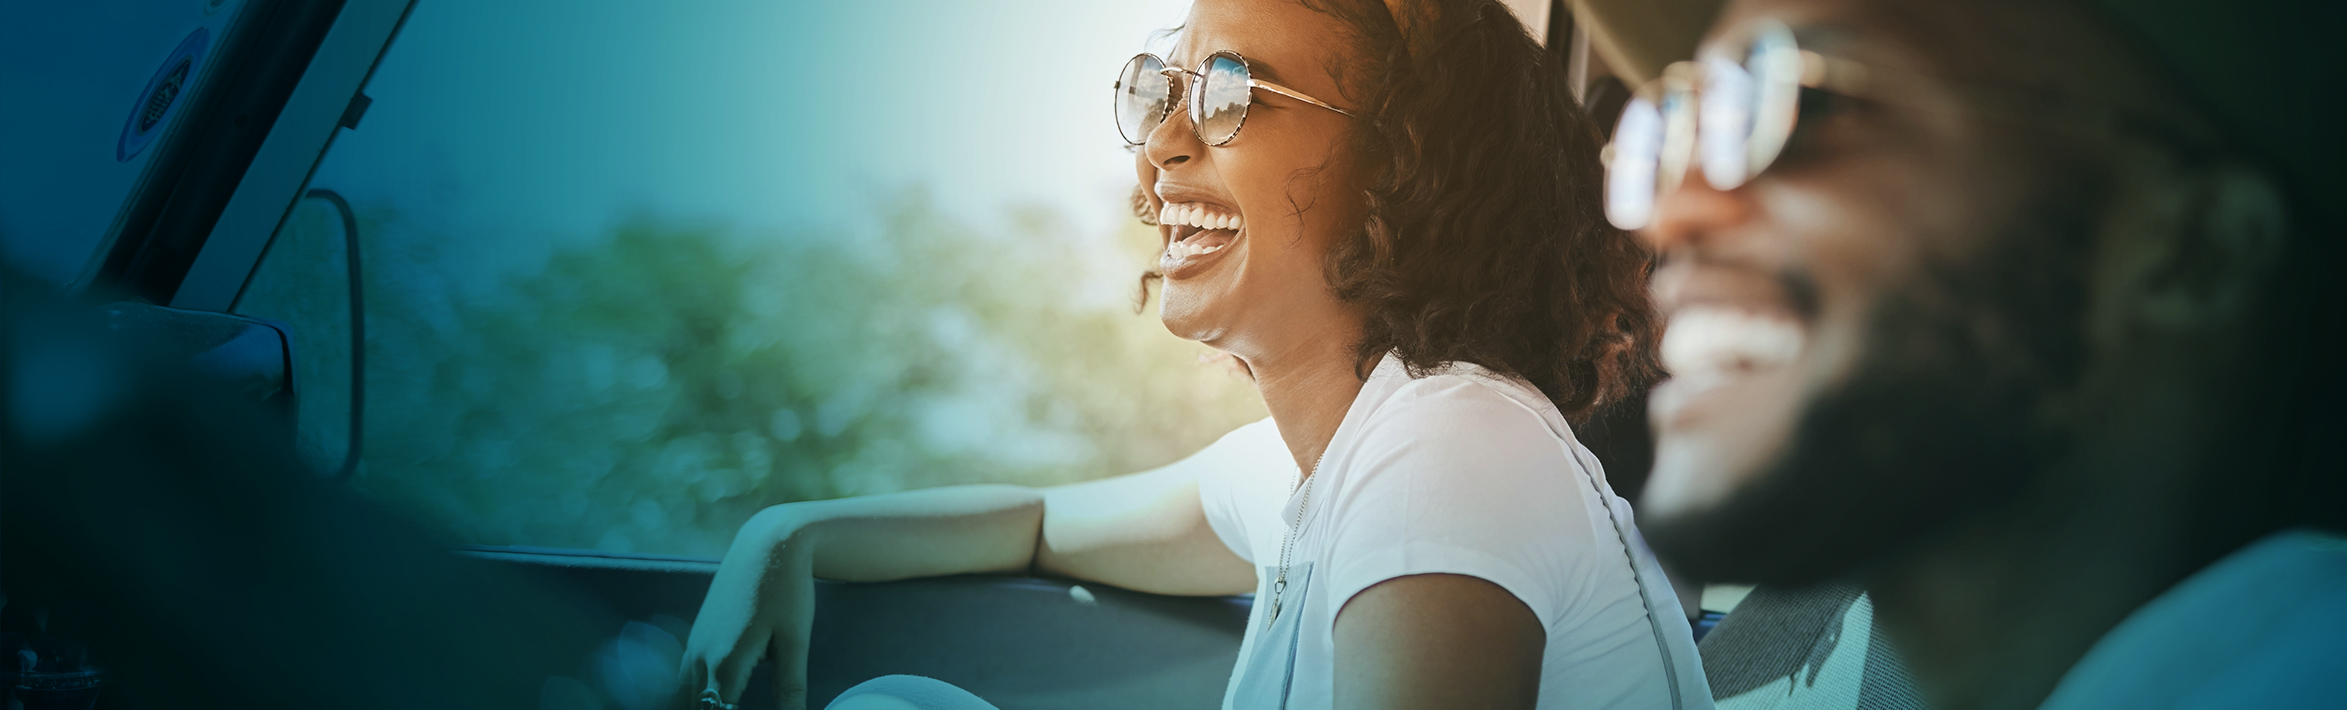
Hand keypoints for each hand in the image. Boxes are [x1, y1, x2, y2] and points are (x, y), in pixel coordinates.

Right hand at [679, 509, 816, 709]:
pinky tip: (705, 705)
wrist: (768, 544)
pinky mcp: (694, 640)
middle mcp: (700, 660)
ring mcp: (692, 649)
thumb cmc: (787, 591)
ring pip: (683, 702)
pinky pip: (682, 685)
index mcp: (725, 665)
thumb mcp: (795, 641)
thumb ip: (790, 687)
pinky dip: (692, 703)